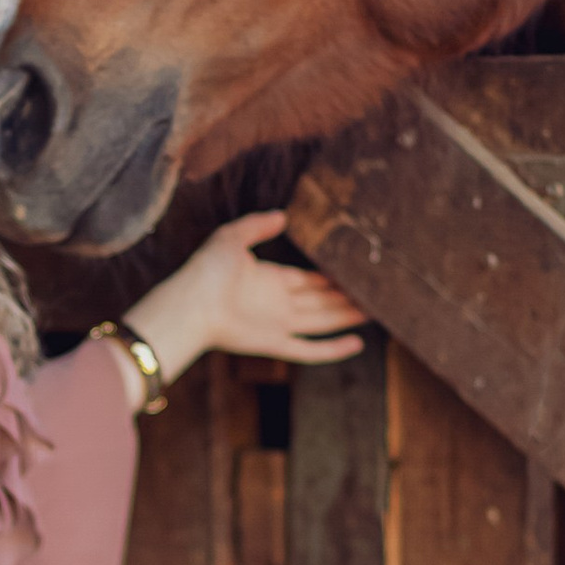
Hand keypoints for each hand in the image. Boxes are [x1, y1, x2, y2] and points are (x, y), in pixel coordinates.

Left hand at [122, 210, 365, 390]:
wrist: (190, 303)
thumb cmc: (206, 270)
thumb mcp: (231, 237)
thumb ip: (257, 225)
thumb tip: (283, 214)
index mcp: (269, 279)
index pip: (308, 279)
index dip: (330, 277)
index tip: (352, 272)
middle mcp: (278, 303)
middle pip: (320, 301)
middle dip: (345, 298)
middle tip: (373, 293)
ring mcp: (278, 325)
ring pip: (322, 322)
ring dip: (347, 318)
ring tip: (374, 312)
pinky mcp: (275, 343)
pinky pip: (310, 349)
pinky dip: (333, 349)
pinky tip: (357, 343)